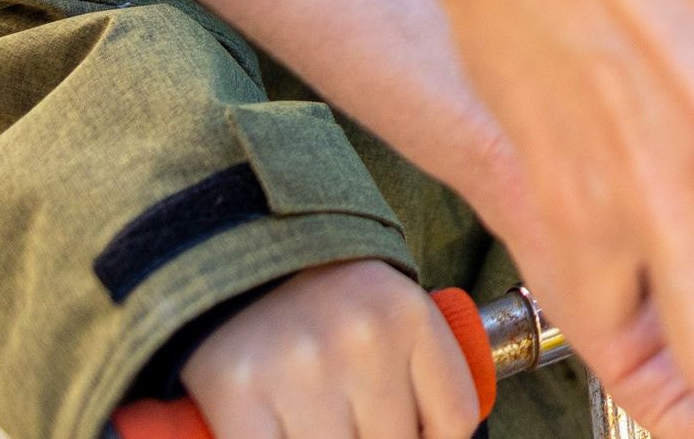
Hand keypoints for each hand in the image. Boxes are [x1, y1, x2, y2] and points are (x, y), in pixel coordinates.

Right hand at [180, 261, 477, 438]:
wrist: (242, 271)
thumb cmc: (328, 308)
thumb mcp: (391, 318)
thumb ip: (419, 372)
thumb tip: (432, 438)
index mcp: (408, 315)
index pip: (453, 419)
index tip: (415, 434)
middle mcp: (361, 337)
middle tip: (357, 421)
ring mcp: (300, 367)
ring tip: (323, 422)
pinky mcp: (240, 393)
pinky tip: (284, 433)